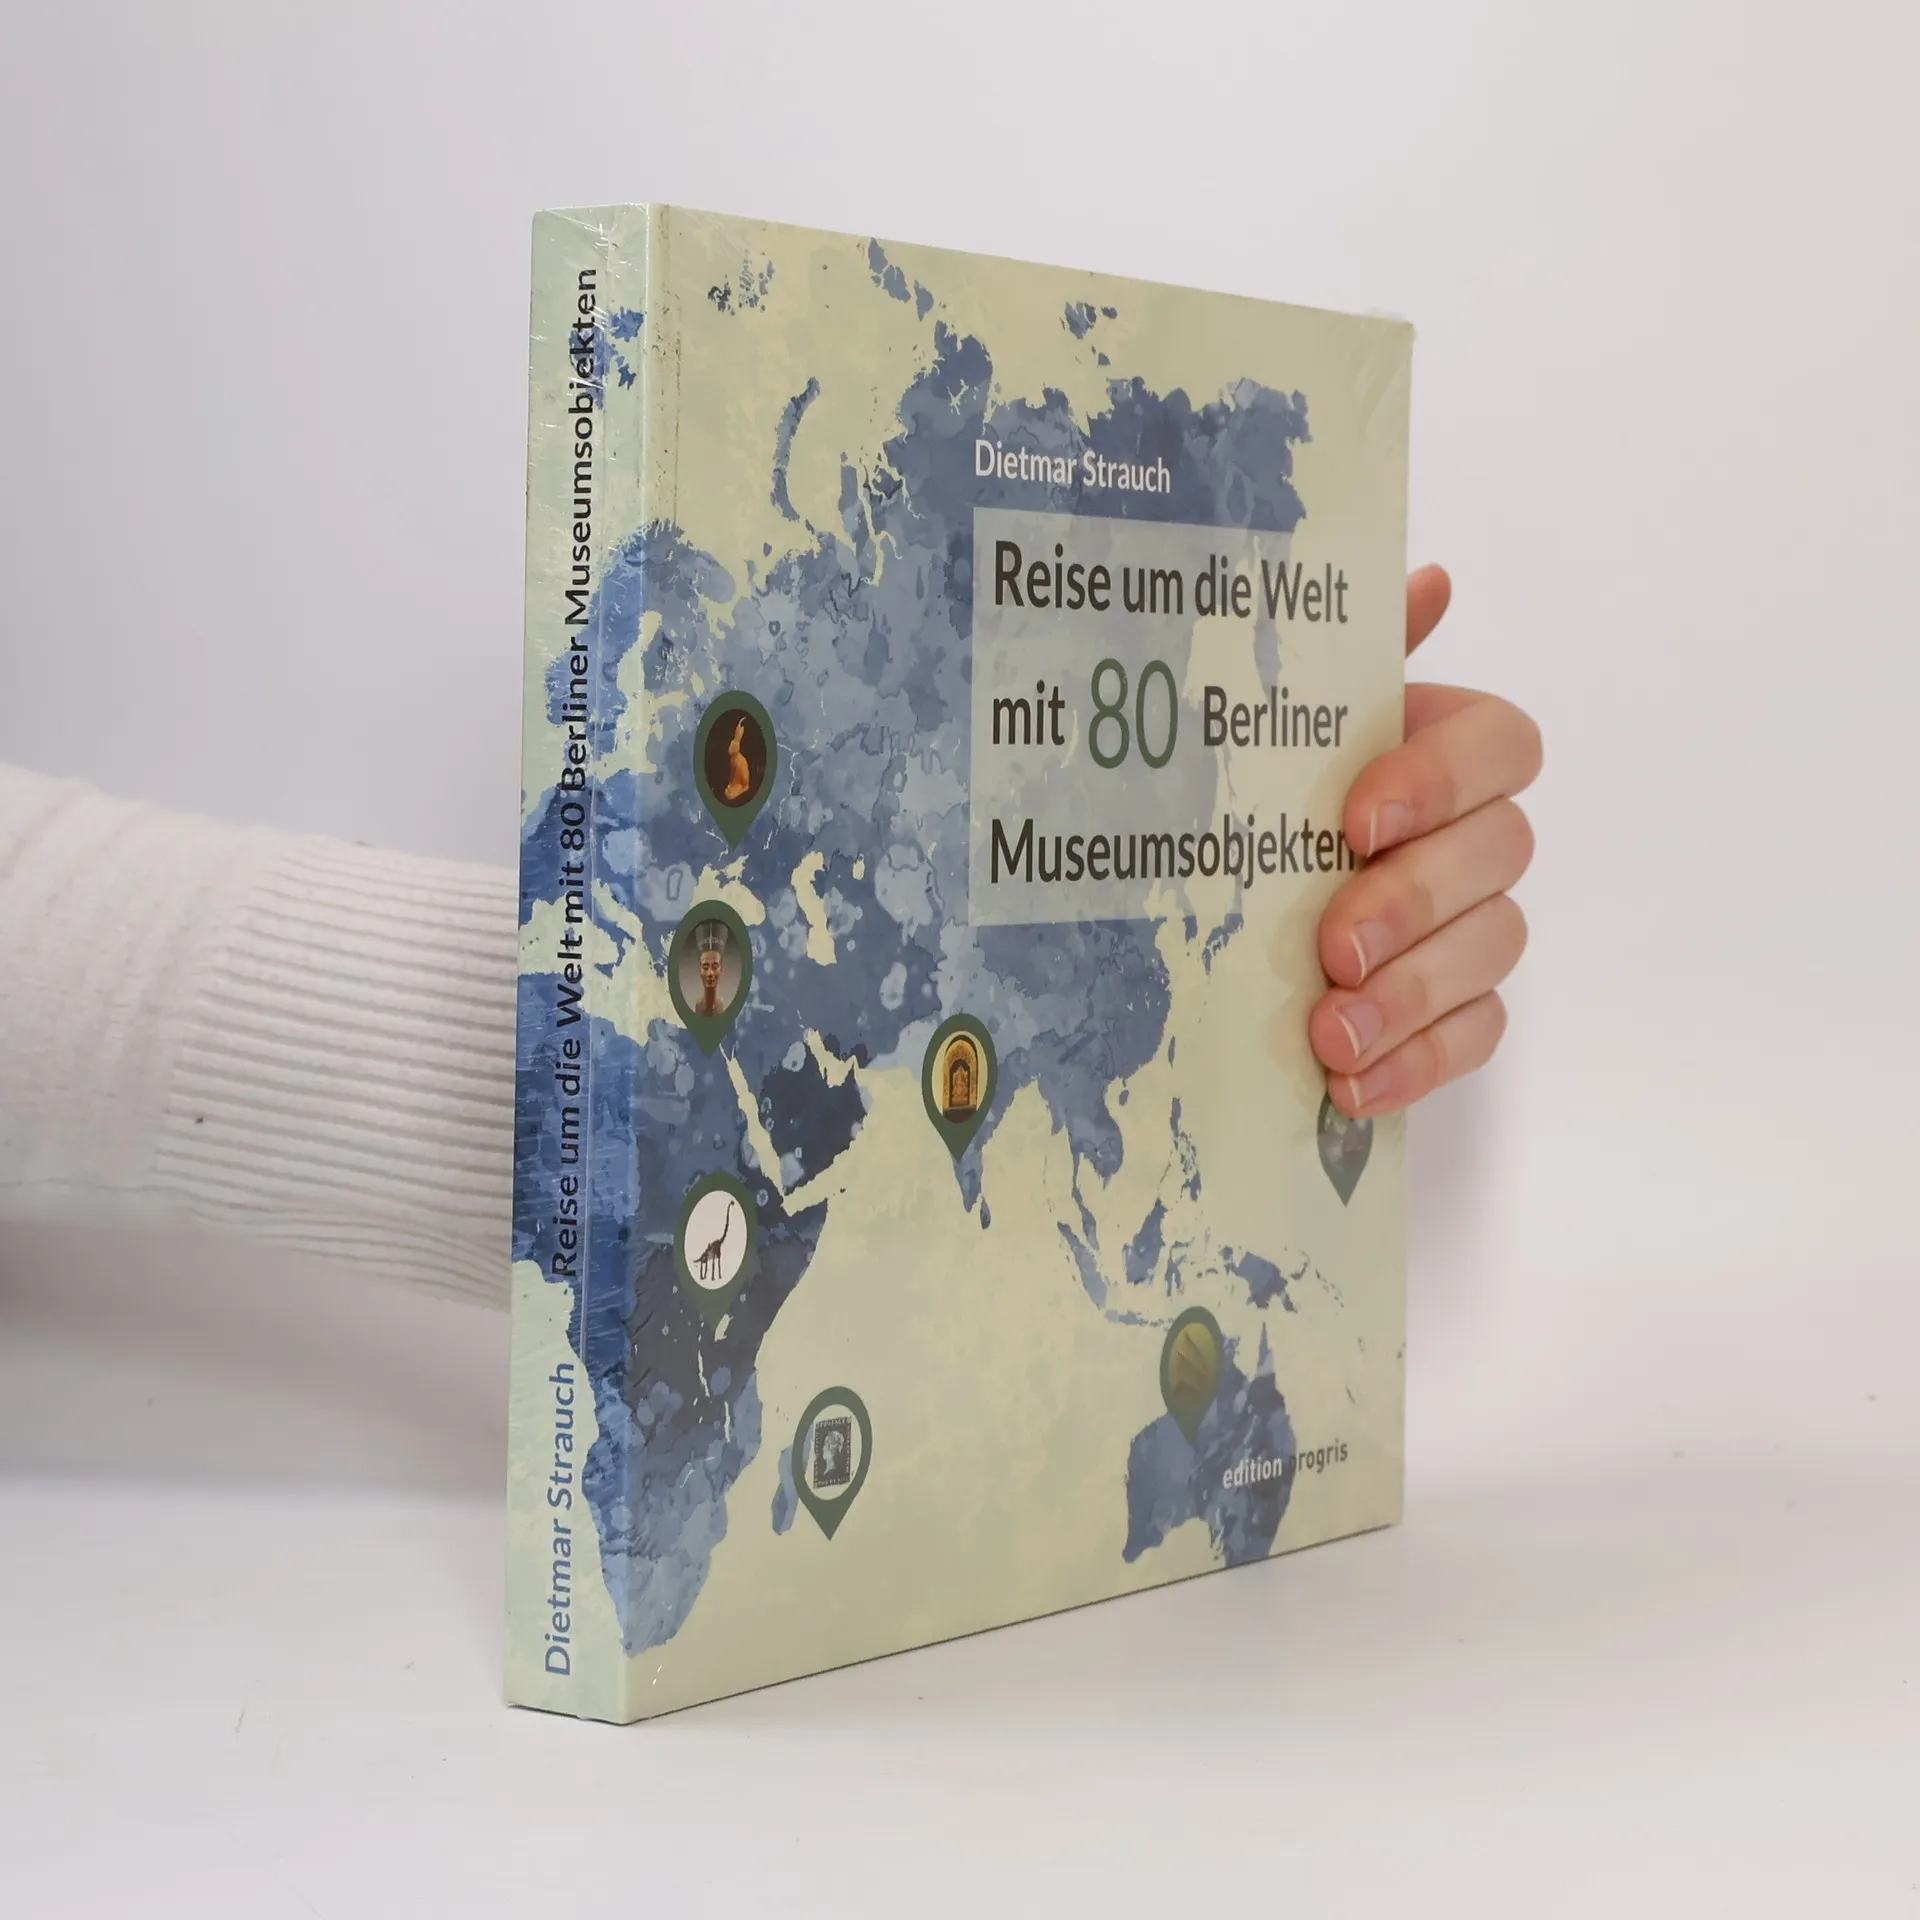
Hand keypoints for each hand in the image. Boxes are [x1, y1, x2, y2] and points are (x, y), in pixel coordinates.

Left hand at [1310, 566, 1540, 1117]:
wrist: (1231, 884)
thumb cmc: (1268, 786)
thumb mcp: (1282, 719)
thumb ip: (1346, 657)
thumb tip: (1430, 578)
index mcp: (1446, 747)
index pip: (1500, 746)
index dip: (1443, 780)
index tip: (1357, 818)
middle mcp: (1476, 833)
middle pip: (1498, 858)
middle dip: (1416, 904)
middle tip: (1335, 947)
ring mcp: (1476, 923)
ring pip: (1491, 953)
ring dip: (1412, 1000)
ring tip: (1331, 1036)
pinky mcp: (1458, 1005)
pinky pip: (1475, 1036)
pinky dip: (1418, 1065)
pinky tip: (1351, 1088)